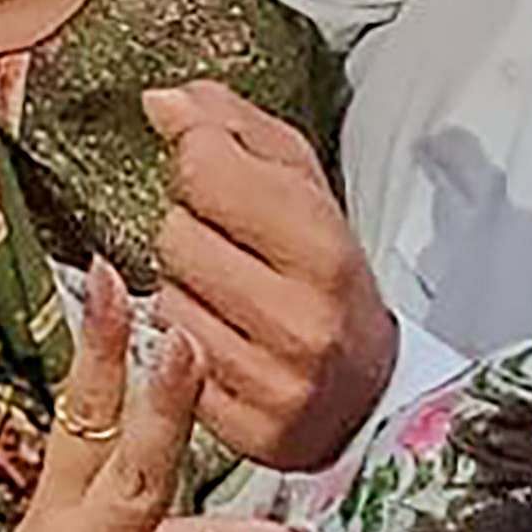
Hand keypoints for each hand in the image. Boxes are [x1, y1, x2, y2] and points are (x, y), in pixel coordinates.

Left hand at [141, 84, 396, 470]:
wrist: (370, 391)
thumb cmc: (325, 274)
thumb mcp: (300, 186)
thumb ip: (232, 129)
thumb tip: (162, 100)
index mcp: (324, 246)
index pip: (206, 170)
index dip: (195, 160)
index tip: (211, 171)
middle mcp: (302, 318)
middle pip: (173, 236)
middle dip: (190, 233)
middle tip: (232, 251)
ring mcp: (274, 381)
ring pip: (163, 299)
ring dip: (182, 291)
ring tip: (230, 299)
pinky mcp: (246, 431)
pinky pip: (164, 363)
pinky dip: (179, 347)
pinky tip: (219, 342)